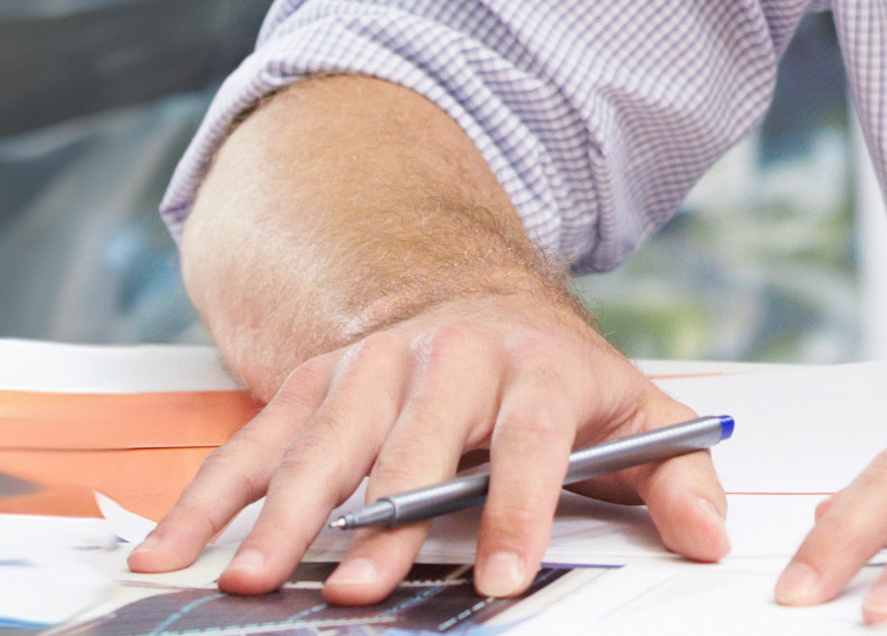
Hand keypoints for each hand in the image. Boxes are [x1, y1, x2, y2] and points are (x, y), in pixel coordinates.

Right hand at [127, 289, 726, 601]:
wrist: (476, 296)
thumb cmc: (558, 379)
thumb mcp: (635, 414)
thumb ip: (677, 474)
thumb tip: (713, 536)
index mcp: (536, 366)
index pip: (526, 440)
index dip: (514, 508)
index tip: (502, 578)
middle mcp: (449, 356)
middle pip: (411, 443)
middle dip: (383, 520)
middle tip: (360, 589)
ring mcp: (372, 364)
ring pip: (323, 441)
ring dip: (282, 514)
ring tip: (250, 580)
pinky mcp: (315, 380)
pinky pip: (256, 439)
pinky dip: (212, 495)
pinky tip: (173, 548)